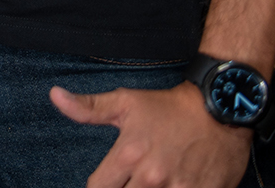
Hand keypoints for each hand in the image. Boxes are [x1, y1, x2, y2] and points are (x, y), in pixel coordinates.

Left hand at [52, 82, 249, 187]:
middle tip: (134, 180)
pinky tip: (173, 186)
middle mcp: (153, 177)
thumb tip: (54, 96)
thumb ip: (88, 108)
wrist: (220, 108)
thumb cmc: (169, 107)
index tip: (108, 182)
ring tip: (154, 183)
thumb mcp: (125, 102)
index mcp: (129, 155)